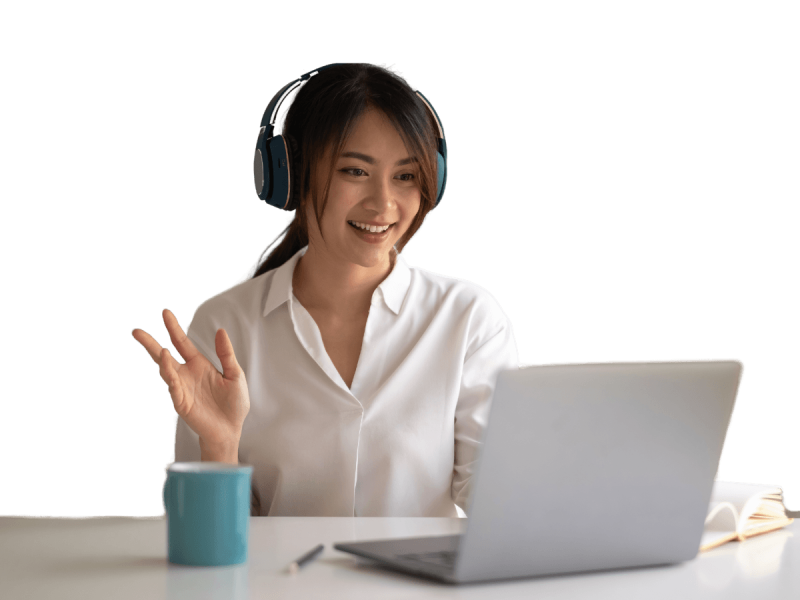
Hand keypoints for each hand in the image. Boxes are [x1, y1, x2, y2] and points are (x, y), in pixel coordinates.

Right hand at [131, 309, 249, 447]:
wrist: (231, 429)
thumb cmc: (233, 403)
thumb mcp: (234, 374)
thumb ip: (226, 354)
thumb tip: (220, 331)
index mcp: (199, 365)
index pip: (183, 342)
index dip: (174, 328)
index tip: (165, 313)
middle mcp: (186, 374)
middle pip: (165, 355)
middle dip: (150, 344)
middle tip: (136, 331)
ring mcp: (182, 388)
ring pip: (166, 370)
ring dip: (161, 360)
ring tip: (159, 349)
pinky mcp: (181, 402)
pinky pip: (173, 386)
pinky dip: (169, 374)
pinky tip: (167, 363)